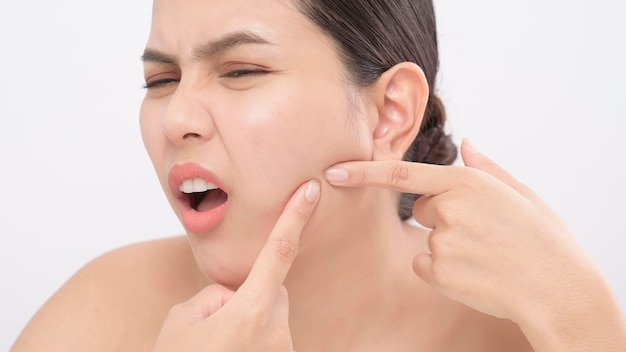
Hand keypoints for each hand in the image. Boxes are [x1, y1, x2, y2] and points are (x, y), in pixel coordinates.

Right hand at [153, 180, 320, 351]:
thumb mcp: (184, 317)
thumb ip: (218, 294)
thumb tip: (239, 296)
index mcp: (250, 312)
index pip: (278, 252)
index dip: (295, 218)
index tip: (312, 190)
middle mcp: (275, 331)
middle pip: (272, 289)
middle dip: (250, 294)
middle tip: (215, 324)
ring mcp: (282, 351)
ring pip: (270, 314)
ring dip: (249, 320)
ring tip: (219, 346)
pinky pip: (270, 335)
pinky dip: (253, 338)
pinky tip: (230, 351)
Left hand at [324, 139, 590, 322]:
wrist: (556, 288)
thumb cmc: (541, 238)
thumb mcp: (520, 193)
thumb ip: (486, 167)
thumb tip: (467, 143)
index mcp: (467, 182)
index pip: (403, 173)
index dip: (365, 171)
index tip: (334, 171)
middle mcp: (449, 208)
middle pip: (422, 208)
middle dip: (441, 216)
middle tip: (481, 232)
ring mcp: (442, 240)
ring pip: (426, 239)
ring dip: (447, 246)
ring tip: (485, 254)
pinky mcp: (439, 270)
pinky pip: (425, 264)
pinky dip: (443, 270)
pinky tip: (474, 272)